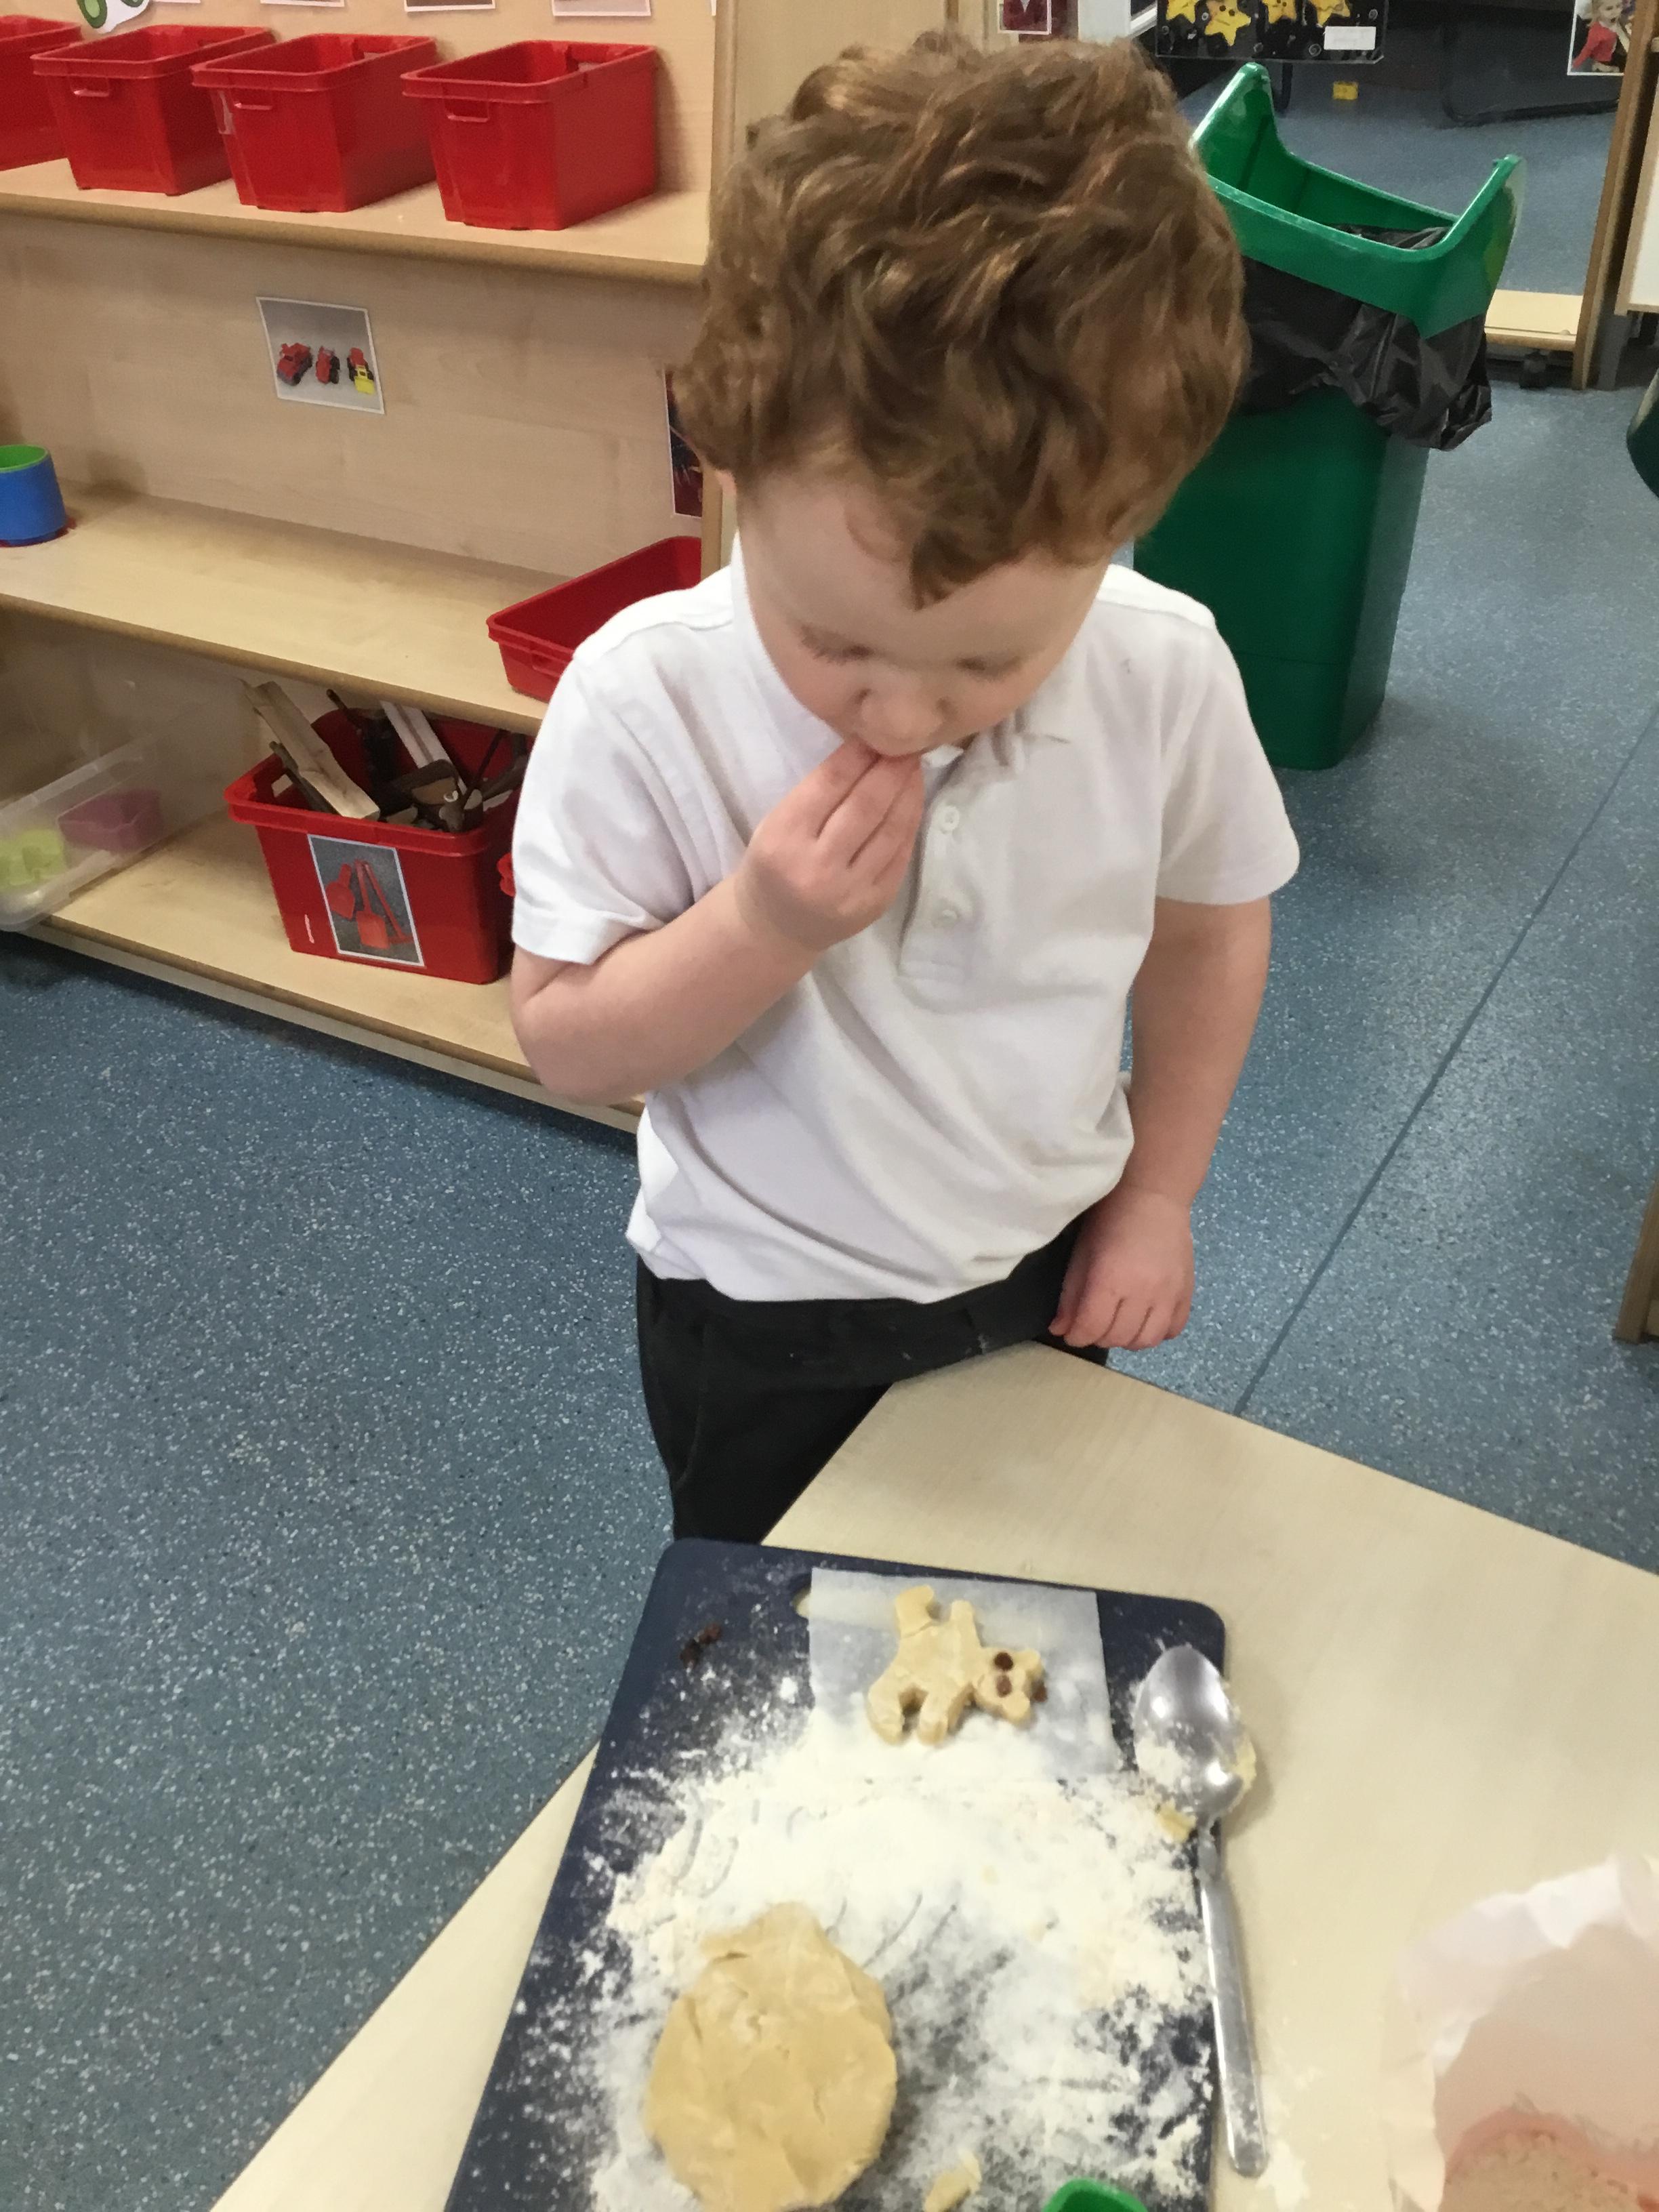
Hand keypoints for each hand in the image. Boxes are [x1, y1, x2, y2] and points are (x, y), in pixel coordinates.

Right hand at [734, 740, 925, 954]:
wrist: (775, 929)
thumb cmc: (774, 864)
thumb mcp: (776, 823)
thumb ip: (816, 794)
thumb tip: (867, 750)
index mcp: (784, 838)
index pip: (830, 784)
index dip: (859, 753)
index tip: (877, 733)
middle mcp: (817, 867)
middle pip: (866, 806)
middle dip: (891, 769)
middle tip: (908, 744)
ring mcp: (849, 890)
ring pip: (890, 830)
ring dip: (908, 792)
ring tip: (915, 767)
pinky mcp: (873, 905)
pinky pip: (899, 856)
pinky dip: (910, 823)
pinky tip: (914, 801)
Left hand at [1052, 1185, 1194, 1351]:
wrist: (1153, 1196)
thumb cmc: (1109, 1219)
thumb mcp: (1082, 1252)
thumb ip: (1070, 1294)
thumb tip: (1060, 1329)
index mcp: (1111, 1279)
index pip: (1092, 1327)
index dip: (1076, 1336)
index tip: (1071, 1331)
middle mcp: (1143, 1292)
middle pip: (1118, 1337)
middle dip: (1098, 1337)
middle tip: (1092, 1322)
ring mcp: (1169, 1294)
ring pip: (1147, 1340)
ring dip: (1127, 1339)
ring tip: (1118, 1323)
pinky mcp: (1187, 1291)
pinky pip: (1173, 1329)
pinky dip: (1156, 1332)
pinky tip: (1145, 1318)